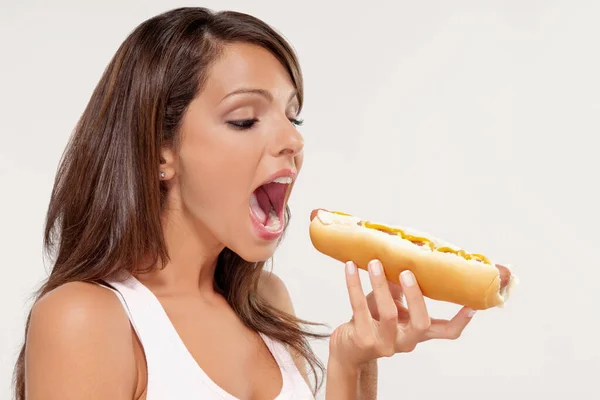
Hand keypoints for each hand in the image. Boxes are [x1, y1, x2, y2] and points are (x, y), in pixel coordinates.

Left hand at [329, 259, 475, 368]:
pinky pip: (359, 307)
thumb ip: (399, 287)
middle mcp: (406, 342)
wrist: (348, 348)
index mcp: (418, 333)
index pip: (447, 332)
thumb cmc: (373, 320)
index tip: (473, 304)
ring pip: (388, 313)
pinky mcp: (363, 339)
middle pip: (420, 323)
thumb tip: (404, 255)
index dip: (461, 321)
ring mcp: (385, 344)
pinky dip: (354, 284)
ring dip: (381, 284)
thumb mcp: (391, 305)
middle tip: (407, 272)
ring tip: (374, 262)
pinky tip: (350, 267)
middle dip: (415, 296)